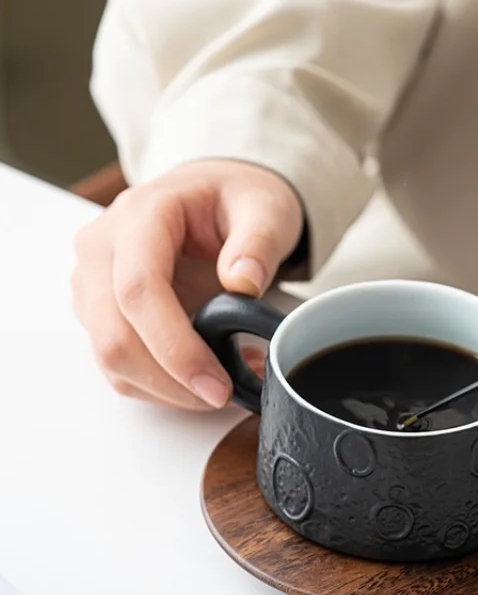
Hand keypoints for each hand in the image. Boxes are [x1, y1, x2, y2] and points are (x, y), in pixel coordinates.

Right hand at [72, 159, 302, 408]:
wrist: (214, 198)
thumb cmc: (238, 200)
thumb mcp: (266, 209)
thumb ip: (259, 242)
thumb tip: (243, 282)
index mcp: (140, 215)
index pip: (139, 290)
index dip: (175, 348)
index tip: (216, 385)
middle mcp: (102, 248)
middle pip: (115, 336)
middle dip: (171, 381)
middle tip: (225, 397)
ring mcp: (94, 283)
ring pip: (112, 359)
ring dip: (168, 389)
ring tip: (225, 382)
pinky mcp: (100, 312)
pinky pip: (120, 366)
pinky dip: (163, 386)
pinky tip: (204, 376)